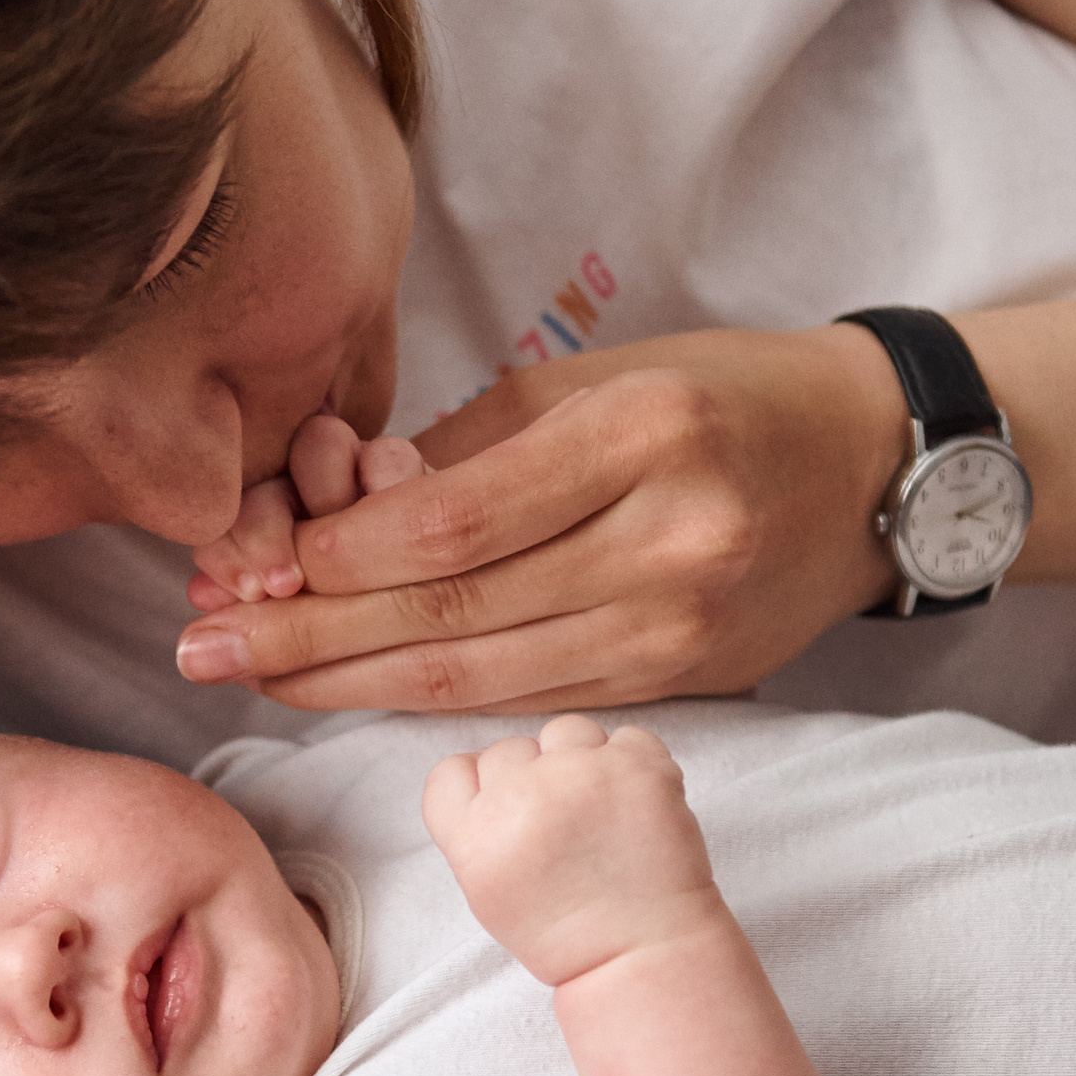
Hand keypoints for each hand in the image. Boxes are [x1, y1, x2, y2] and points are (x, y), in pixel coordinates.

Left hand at [174, 327, 905, 711]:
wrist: (877, 470)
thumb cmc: (723, 397)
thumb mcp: (601, 378)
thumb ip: (467, 446)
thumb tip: (338, 507)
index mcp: (644, 437)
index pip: (455, 523)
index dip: (337, 555)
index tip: (247, 561)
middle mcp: (667, 544)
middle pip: (451, 611)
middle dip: (309, 635)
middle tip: (199, 643)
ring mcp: (679, 629)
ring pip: (477, 677)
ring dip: (346, 683)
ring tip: (246, 676)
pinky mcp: (680, 684)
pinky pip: (523, 696)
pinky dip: (425, 697)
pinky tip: (348, 689)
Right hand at [420, 716, 722, 985]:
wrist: (641, 956)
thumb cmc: (565, 932)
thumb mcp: (486, 891)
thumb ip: (477, 827)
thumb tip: (492, 773)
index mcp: (474, 834)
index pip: (452, 771)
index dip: (479, 787)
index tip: (505, 810)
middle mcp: (520, 795)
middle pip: (508, 749)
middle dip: (531, 779)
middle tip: (562, 826)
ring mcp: (581, 774)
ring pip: (565, 732)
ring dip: (580, 760)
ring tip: (601, 811)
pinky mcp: (638, 766)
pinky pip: (626, 736)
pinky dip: (632, 764)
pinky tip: (634, 806)